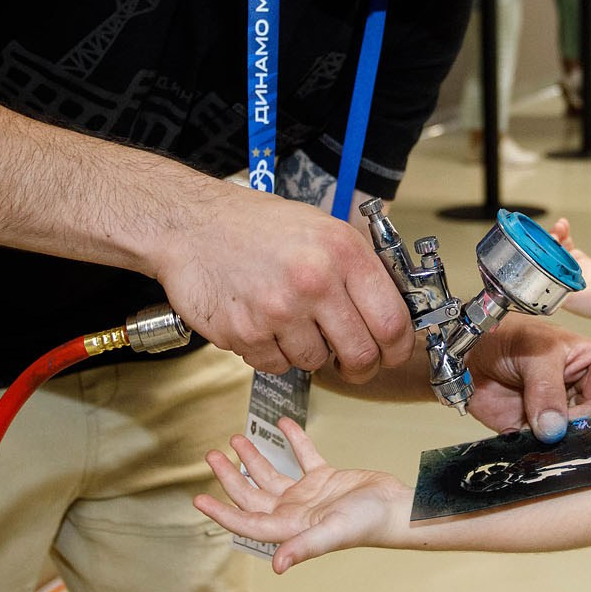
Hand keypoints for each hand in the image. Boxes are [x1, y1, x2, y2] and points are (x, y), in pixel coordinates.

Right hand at [155, 183, 413, 379]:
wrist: (192, 225)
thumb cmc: (257, 226)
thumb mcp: (323, 229)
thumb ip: (359, 269)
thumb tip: (394, 311)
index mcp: (342, 251)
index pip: (392, 321)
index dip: (398, 347)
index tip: (393, 353)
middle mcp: (314, 280)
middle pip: (360, 354)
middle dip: (359, 365)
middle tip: (351, 361)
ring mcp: (278, 310)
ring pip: (315, 363)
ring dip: (308, 352)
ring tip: (290, 319)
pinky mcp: (245, 333)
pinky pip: (276, 366)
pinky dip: (273, 353)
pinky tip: (262, 322)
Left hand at [194, 419, 408, 572]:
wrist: (396, 508)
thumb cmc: (367, 524)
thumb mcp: (332, 533)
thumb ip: (304, 547)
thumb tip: (278, 566)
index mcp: (289, 527)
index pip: (246, 522)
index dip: (221, 512)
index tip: (198, 499)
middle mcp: (293, 512)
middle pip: (252, 495)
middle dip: (230, 477)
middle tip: (212, 456)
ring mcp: (308, 495)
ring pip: (271, 474)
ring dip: (254, 458)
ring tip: (236, 438)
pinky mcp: (325, 479)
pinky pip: (303, 456)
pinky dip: (292, 440)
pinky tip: (283, 424)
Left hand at [462, 315, 590, 442]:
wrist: (469, 352)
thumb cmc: (508, 334)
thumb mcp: (533, 351)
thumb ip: (546, 387)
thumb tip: (553, 427)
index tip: (574, 420)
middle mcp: (590, 394)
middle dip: (583, 436)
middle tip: (556, 437)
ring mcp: (567, 416)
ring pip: (579, 444)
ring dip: (561, 449)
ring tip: (539, 441)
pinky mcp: (542, 434)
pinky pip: (550, 453)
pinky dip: (540, 456)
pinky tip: (528, 450)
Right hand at [552, 214, 590, 325]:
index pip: (569, 251)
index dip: (564, 236)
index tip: (564, 224)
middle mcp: (578, 278)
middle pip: (556, 257)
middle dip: (553, 238)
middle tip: (559, 226)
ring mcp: (569, 287)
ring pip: (549, 267)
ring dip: (547, 248)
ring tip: (554, 233)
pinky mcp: (564, 295)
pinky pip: (547, 280)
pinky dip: (544, 265)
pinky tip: (548, 250)